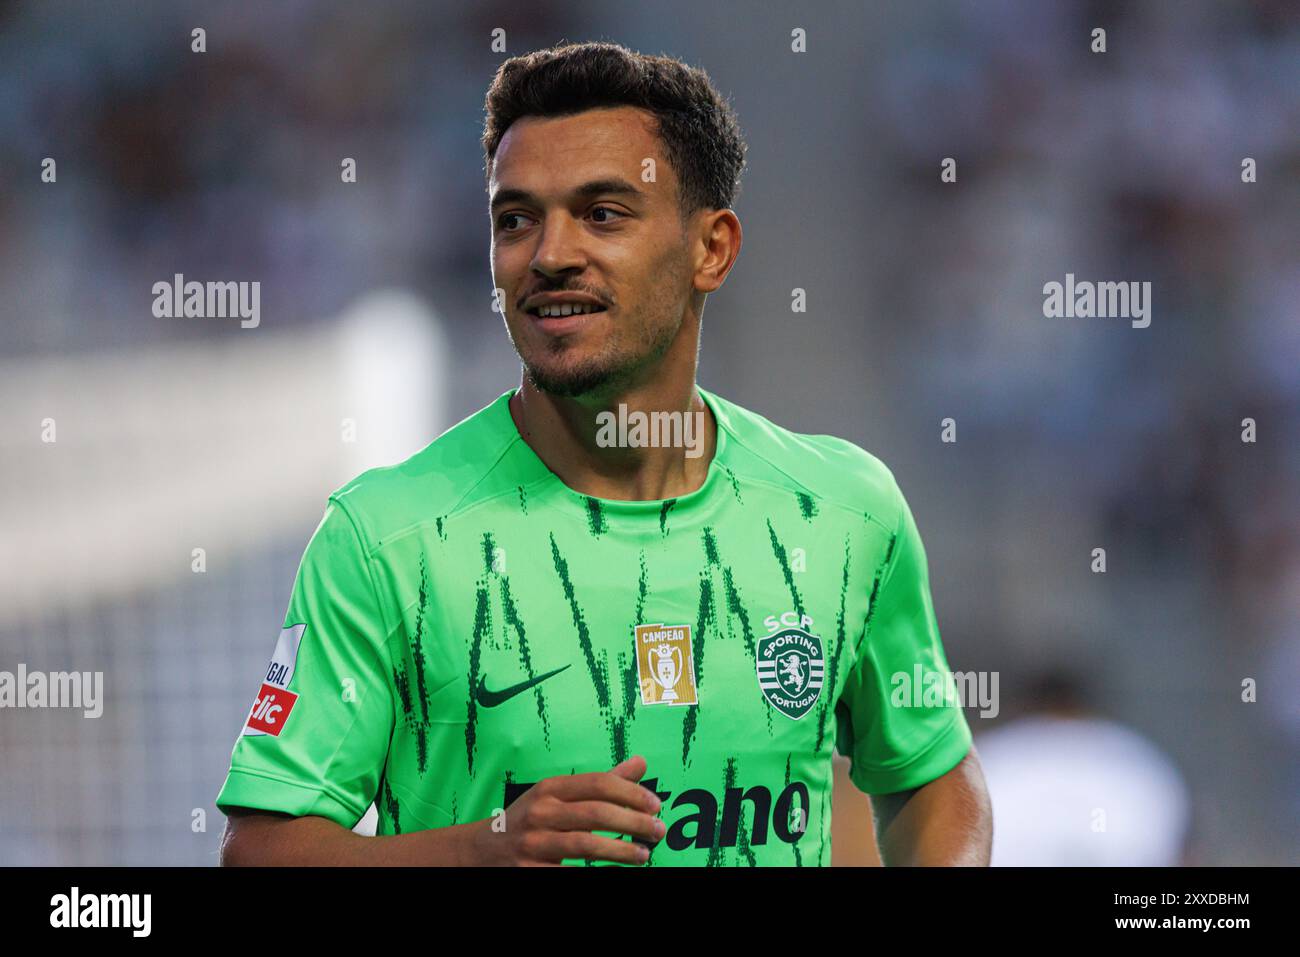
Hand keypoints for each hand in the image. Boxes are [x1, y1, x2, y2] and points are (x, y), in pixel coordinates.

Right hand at [466, 755, 664, 865]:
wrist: (481, 851)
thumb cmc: (531, 820)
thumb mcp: (558, 795)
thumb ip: (602, 783)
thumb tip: (641, 763)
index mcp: (550, 788)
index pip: (598, 783)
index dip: (632, 793)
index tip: (656, 805)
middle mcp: (540, 812)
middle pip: (596, 813)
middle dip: (634, 822)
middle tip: (658, 831)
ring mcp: (533, 843)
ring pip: (585, 844)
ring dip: (621, 851)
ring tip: (644, 855)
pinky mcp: (529, 871)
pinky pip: (568, 873)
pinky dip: (597, 873)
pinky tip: (617, 873)